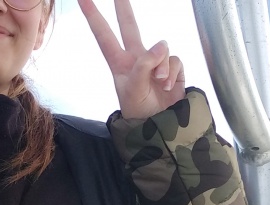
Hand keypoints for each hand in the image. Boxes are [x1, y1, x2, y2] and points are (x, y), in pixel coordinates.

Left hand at [78, 0, 185, 118]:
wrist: (161, 128)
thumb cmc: (140, 112)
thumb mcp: (134, 89)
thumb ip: (145, 64)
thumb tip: (161, 45)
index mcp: (119, 64)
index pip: (104, 36)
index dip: (94, 17)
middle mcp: (136, 59)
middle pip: (130, 27)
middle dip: (124, 8)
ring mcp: (155, 62)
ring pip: (162, 49)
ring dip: (162, 68)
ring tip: (158, 85)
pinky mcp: (172, 67)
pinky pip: (175, 60)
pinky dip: (173, 73)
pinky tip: (168, 87)